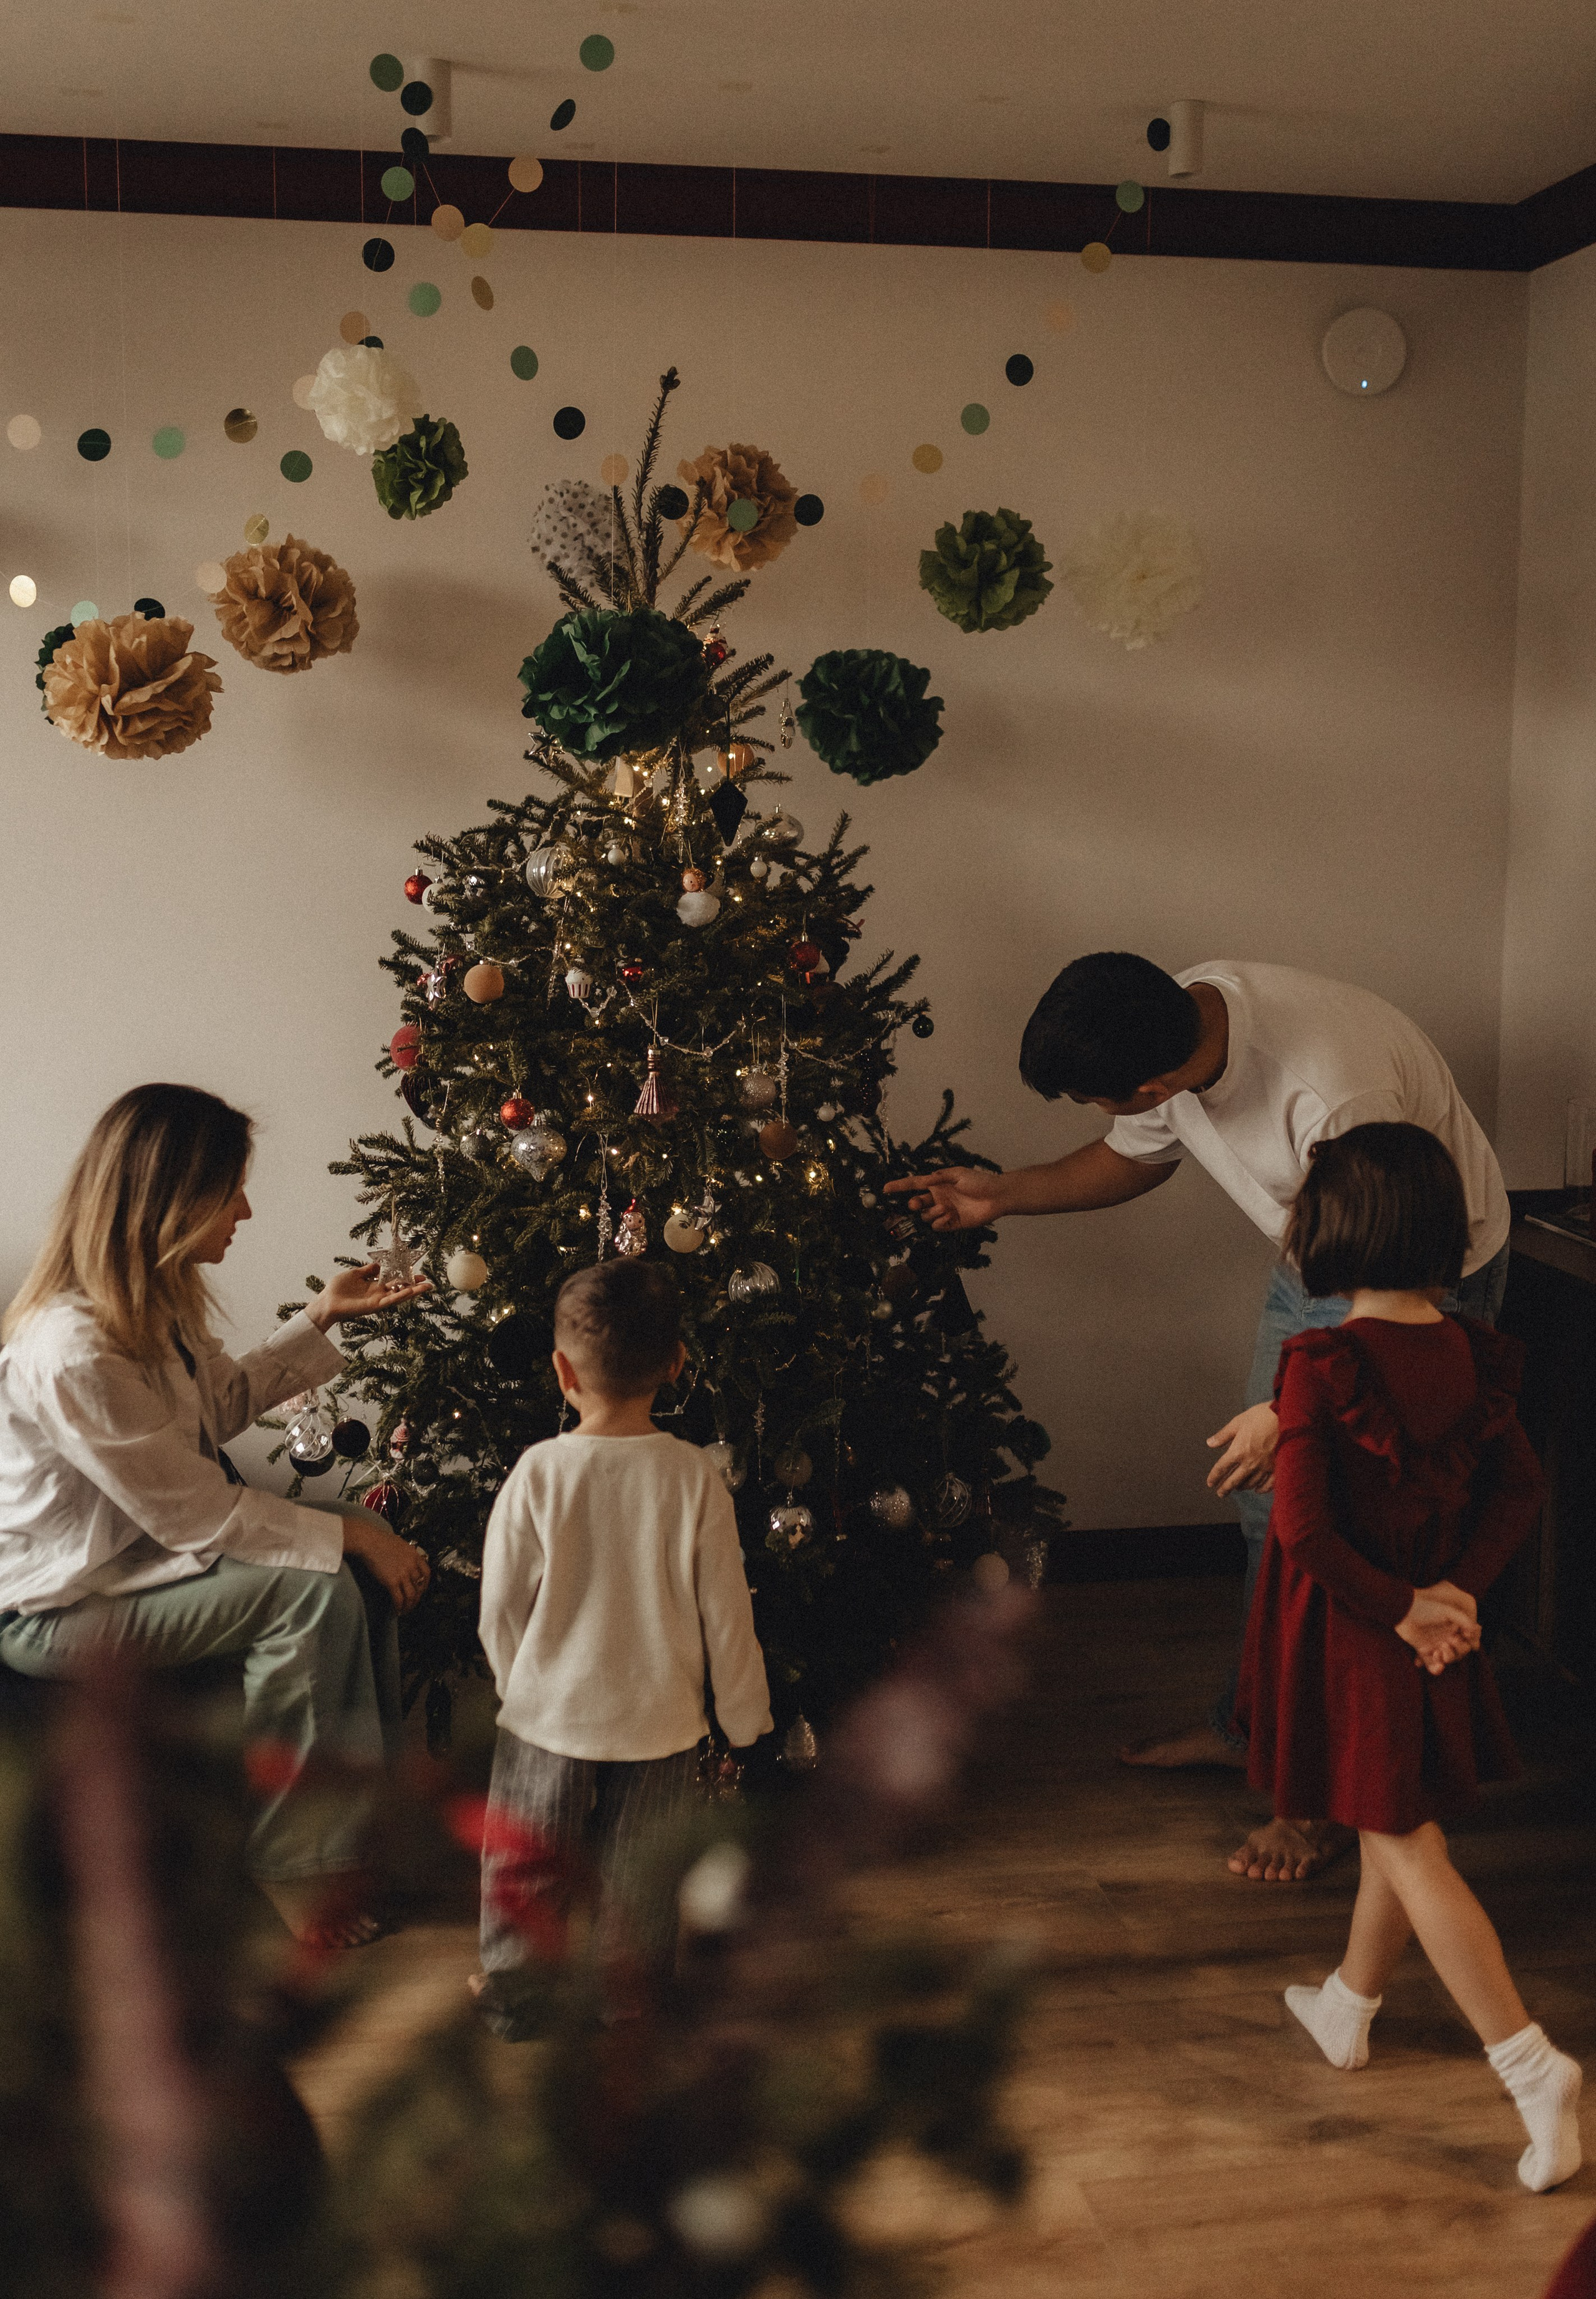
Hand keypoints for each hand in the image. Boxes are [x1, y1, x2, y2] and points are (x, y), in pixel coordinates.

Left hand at [307, 1261, 432, 1329]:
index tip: (415, 1269)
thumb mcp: (355, 1274)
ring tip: (427, 1286)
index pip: (393, 1279)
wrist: (327, 1301)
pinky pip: (390, 1300)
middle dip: (414, 1284)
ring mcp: (378, 1300)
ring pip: (399, 1295)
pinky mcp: (374, 1306)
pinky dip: (401, 1296)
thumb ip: (368, 1269)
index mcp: (374, 1285)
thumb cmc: (337, 1288)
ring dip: (413, 1291)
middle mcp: (378, 1293)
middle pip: (400, 1288)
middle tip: (427, 1280)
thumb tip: (379, 1263)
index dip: (404, 1275)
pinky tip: (411, 1291)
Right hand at [343, 1516, 431, 1613]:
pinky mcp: (392, 1582)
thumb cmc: (380, 1540)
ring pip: (411, 1595)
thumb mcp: (400, 1545)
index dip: (425, 1584)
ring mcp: (403, 1574)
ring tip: (405, 1610)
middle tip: (412, 1604)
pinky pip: (398, 1598)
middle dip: (417, 1598)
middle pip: (419, 1586)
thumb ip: (406, 1555)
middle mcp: (411, 1566)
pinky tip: (396, 1610)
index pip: (426, 1573)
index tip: (421, 1590)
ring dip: (409, 1605)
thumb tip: (406, 1563)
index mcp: (414, 1555)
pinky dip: (399, 1606)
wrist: (368, 1541)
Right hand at [883, 1168, 1005, 1231]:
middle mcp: (938, 1198)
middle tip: (917, 1204)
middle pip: (917, 1203)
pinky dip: (940, 1222)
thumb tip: (924, 1179)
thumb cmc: (979, 1181)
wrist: (997, 1197)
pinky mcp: (952, 1224)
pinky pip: (937, 1226)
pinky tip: (950, 1216)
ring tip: (946, 1209)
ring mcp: (944, 1211)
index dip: (899, 1186)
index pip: (914, 1185)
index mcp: (937, 1184)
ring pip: (926, 1216)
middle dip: (914, 1204)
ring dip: (932, 1213)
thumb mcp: (958, 1173)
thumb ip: (939, 1177)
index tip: (885, 1189)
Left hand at [1205, 1402, 1278, 1495]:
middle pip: (1234, 1480)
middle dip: (1225, 1488)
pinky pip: (1268, 1484)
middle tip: (1220, 1494)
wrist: (1287, 1417)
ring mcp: (1264, 1467)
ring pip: (1250, 1484)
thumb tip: (1210, 1443)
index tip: (1210, 1483)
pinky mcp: (1277, 1468)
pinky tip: (1258, 1490)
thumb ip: (1223, 1435)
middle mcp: (1250, 1463)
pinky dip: (1261, 1489)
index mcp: (1238, 1451)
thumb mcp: (1238, 1422)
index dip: (1214, 1477)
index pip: (1222, 1468)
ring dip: (1242, 1487)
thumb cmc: (1262, 1416)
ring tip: (1238, 1488)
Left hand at [1396, 1588, 1480, 1674]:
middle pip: (1460, 1652)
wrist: (1404, 1610)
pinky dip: (1436, 1669)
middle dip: (1458, 1650)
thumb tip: (1477, 1631)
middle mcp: (1446, 1637)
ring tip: (1439, 1650)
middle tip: (1450, 1641)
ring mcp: (1434, 1645)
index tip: (1465, 1637)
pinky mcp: (1423, 1651)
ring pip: (1447, 1659)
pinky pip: (1432, 1665)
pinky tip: (1438, 1666)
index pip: (1467, 1640)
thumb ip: (1464, 1620)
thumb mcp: (1448, 1611)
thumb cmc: (1425, 1607)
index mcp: (1453, 1627)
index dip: (1469, 1642)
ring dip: (1447, 1658)